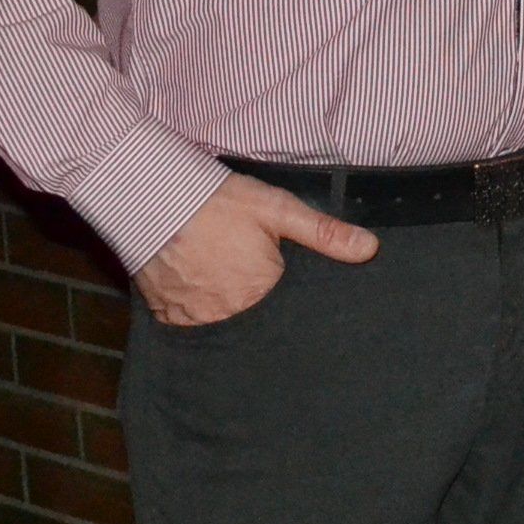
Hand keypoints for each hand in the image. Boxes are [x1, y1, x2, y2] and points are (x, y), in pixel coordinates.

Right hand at [133, 172, 378, 326]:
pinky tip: (199, 290)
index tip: (280, 285)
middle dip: (257, 307)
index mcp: (262, 295)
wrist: (153, 198)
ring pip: (222, 325)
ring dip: (226, 310)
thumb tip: (370, 249)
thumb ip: (324, 233)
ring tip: (222, 282)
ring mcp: (195, 320)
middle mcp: (230, 316)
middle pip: (255, 321)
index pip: (286, 312)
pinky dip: (197, 312)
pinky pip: (190, 325)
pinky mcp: (167, 317)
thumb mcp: (278, 210)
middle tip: (245, 277)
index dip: (286, 299)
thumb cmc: (220, 203)